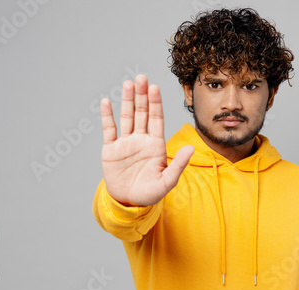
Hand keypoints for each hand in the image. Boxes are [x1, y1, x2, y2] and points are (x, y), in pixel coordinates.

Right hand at [99, 74, 193, 206]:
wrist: (129, 202)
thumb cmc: (151, 193)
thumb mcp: (167, 181)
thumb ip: (178, 164)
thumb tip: (191, 148)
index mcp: (156, 144)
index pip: (156, 119)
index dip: (156, 103)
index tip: (155, 88)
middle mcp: (141, 139)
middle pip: (142, 113)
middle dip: (142, 95)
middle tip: (141, 78)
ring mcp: (125, 143)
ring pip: (127, 117)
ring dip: (127, 100)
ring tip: (128, 84)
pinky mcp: (110, 149)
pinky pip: (109, 129)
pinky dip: (107, 116)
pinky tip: (107, 102)